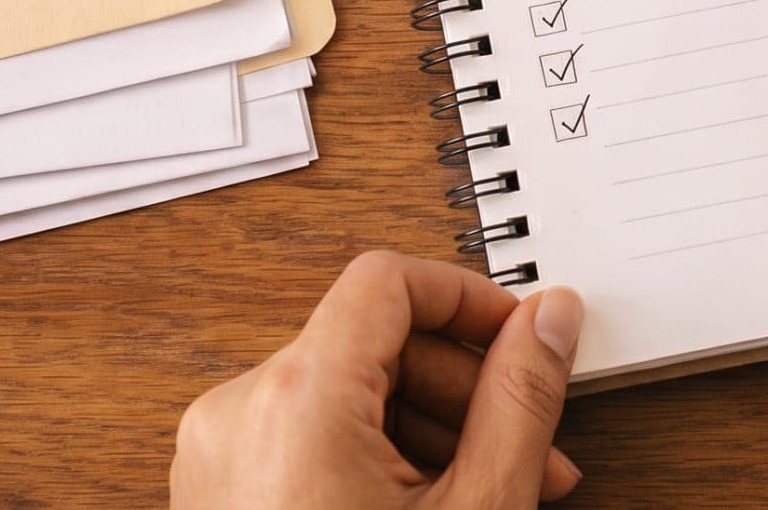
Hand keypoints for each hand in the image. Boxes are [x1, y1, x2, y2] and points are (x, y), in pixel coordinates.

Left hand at [172, 251, 585, 508]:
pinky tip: (431, 504)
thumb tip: (551, 320)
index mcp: (296, 399)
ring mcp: (216, 456)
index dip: (470, 300)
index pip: (389, 280)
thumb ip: (520, 402)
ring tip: (495, 487)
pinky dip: (374, 459)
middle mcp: (238, 413)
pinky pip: (307, 439)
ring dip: (427, 429)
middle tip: (531, 439)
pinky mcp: (215, 493)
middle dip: (463, 385)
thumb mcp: (477, 508)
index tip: (523, 338)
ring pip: (344, 396)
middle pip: (371, 340)